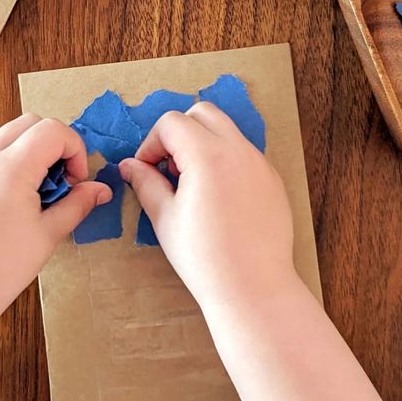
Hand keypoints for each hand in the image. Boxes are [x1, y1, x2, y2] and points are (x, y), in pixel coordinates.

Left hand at [0, 115, 110, 321]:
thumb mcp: (48, 235)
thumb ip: (77, 205)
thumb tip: (100, 189)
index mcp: (11, 168)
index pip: (52, 130)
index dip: (75, 150)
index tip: (77, 182)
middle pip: (29, 123)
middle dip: (54, 143)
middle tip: (61, 181)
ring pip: (6, 138)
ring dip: (30, 153)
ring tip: (37, 196)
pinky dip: (9, 166)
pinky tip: (12, 205)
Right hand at [119, 103, 297, 311]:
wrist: (253, 287)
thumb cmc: (204, 257)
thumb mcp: (164, 217)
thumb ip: (145, 182)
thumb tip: (129, 165)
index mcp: (208, 155)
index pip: (172, 123)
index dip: (152, 143)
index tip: (147, 170)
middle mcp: (238, 150)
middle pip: (203, 113)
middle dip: (180, 132)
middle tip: (171, 168)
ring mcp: (260, 163)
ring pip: (226, 131)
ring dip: (204, 144)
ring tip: (194, 185)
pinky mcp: (272, 180)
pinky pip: (244, 153)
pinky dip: (225, 160)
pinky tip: (218, 198)